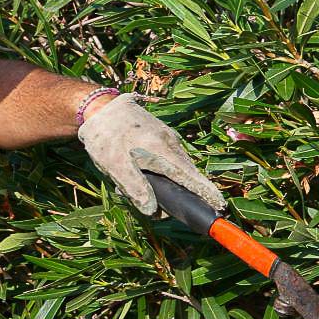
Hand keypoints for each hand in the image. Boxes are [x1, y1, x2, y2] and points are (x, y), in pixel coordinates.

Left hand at [76, 93, 225, 216]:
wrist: (99, 108)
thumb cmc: (105, 138)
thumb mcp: (115, 167)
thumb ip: (135, 188)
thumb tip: (152, 211)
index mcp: (161, 150)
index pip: (190, 176)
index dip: (205, 192)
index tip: (219, 204)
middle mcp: (170, 142)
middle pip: (185, 174)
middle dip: (179, 193)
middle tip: (159, 209)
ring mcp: (167, 137)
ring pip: (176, 167)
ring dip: (165, 182)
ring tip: (136, 187)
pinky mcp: (161, 135)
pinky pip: (168, 158)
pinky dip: (160, 171)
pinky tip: (137, 173)